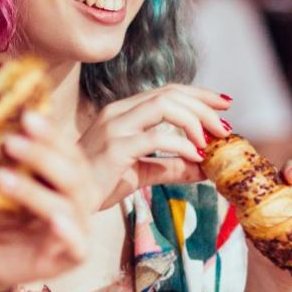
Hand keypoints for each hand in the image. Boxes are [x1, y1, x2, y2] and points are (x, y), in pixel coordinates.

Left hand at [0, 111, 96, 291]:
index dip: (50, 133)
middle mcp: (80, 201)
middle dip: (42, 155)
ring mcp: (80, 230)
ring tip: (2, 177)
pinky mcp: (72, 259)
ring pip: (68, 206)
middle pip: (72, 173)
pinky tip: (53, 220)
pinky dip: (67, 231)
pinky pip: (77, 244)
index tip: (25, 115)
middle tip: (11, 142)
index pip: (67, 150)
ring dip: (35, 191)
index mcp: (67, 178)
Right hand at [76, 84, 231, 209]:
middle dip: (203, 105)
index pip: (166, 91)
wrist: (66, 201)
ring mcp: (114, 127)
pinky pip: (156, 137)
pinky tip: (194, 156)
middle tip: (225, 126)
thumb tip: (204, 169)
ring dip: (195, 120)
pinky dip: (182, 145)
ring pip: (164, 105)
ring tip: (210, 141)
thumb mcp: (140, 172)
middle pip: (170, 93)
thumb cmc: (97, 184)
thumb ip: (170, 166)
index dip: (198, 94)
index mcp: (122, 111)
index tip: (224, 103)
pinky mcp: (114, 148)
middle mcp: (117, 112)